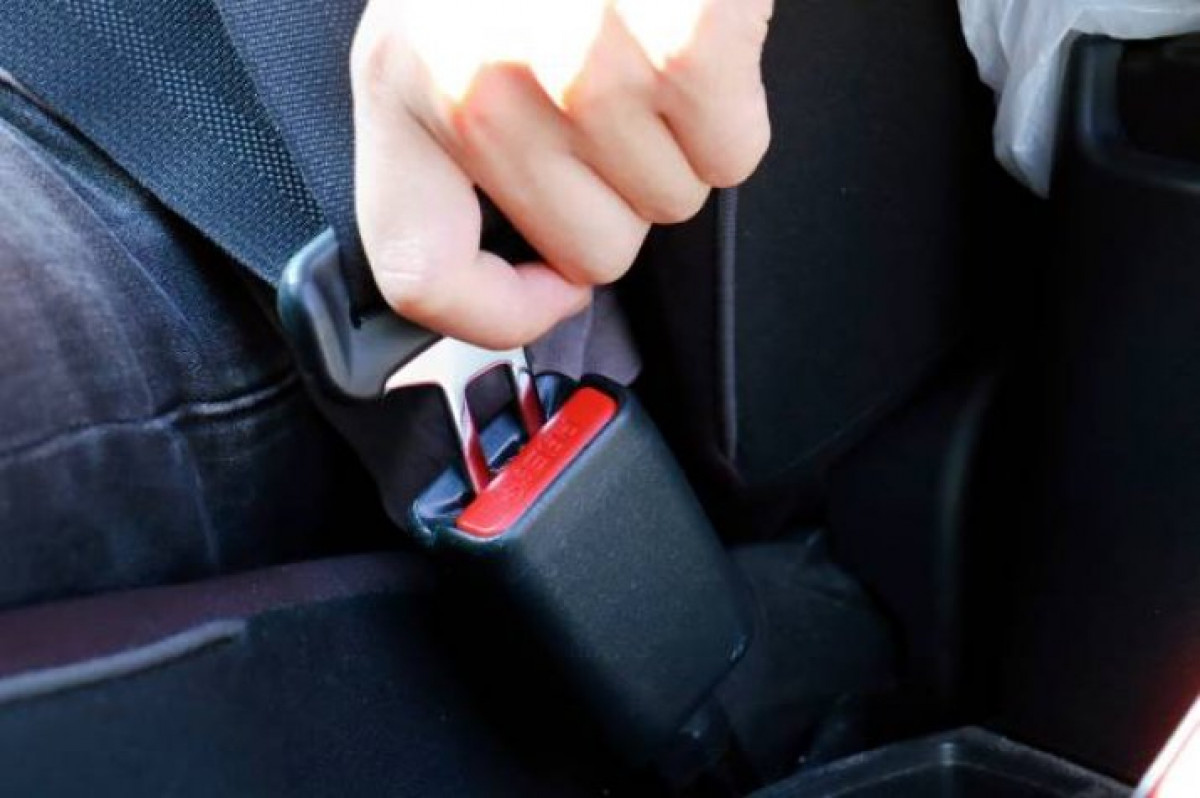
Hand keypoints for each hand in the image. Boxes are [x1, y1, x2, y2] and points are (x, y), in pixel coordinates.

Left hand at [352, 0, 772, 347]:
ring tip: (648, 54)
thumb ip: (455, 147)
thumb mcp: (444, 31)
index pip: (420, 274)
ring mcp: (584, 70)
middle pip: (591, 251)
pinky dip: (733, 111)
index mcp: (402, 86)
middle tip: (616, 113)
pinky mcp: (682, 47)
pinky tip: (697, 41)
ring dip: (677, 146)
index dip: (495, 313)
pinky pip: (734, 156)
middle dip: (621, 198)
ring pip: (671, 206)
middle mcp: (480, 89)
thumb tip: (538, 267)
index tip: (546, 286)